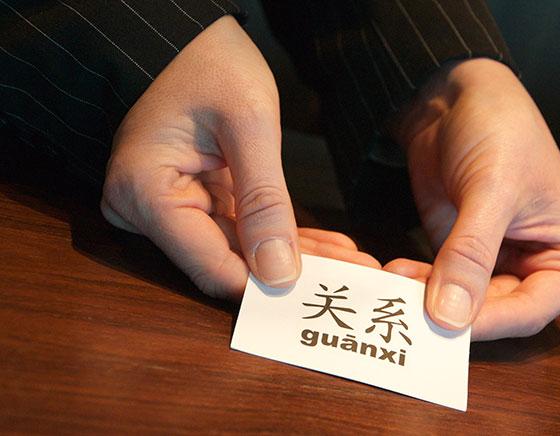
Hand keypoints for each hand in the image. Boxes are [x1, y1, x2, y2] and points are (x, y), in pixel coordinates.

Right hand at [101, 16, 377, 299]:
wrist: (193, 36)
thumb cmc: (210, 61)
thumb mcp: (249, 126)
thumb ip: (264, 201)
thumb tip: (279, 273)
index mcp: (144, 191)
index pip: (210, 265)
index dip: (265, 285)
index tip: (319, 293)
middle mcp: (147, 209)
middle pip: (228, 261)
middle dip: (292, 271)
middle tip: (350, 279)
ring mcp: (170, 205)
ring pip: (241, 250)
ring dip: (296, 256)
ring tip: (352, 264)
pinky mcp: (193, 199)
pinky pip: (241, 228)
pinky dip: (282, 235)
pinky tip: (329, 246)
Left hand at [384, 59, 559, 340]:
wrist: (458, 96)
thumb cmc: (499, 131)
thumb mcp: (491, 191)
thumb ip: (471, 254)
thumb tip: (449, 317)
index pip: (532, 310)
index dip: (489, 322)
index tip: (445, 328)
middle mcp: (542, 269)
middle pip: (496, 313)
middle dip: (450, 313)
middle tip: (407, 309)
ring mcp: (501, 265)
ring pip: (464, 305)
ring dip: (426, 300)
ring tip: (394, 285)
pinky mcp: (464, 257)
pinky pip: (440, 286)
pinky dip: (417, 285)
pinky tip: (394, 274)